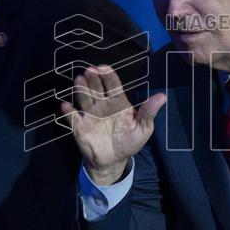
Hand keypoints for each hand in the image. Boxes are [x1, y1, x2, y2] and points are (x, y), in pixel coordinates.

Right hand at [61, 65, 165, 184]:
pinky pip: (72, 118)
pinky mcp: (80, 127)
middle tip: (90, 71)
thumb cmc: (130, 141)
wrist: (114, 161)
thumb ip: (149, 112)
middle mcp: (102, 104)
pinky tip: (66, 106)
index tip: (103, 68)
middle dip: (93, 79)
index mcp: (118, 102)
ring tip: (79, 80)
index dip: (108, 76)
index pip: (112, 85)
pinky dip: (68, 112)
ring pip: (84, 98)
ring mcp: (90, 115)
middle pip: (96, 88)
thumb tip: (163, 96)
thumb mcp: (144, 128)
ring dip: (81, 89)